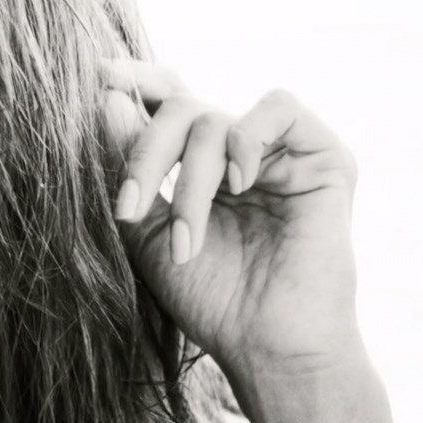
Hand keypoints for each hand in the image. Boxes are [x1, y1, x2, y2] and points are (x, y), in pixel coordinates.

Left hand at [100, 60, 363, 369]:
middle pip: (180, 107)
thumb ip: (129, 166)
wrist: (265, 346)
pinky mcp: (324, 157)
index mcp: (200, 164)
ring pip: (215, 118)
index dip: (135, 81)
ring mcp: (281, 153)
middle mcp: (239, 152)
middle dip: (145, 152)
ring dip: (190, 179)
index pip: (168, 101)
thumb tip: (109, 97)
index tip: (98, 76)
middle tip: (129, 206)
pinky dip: (247, 138)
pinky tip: (240, 184)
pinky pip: (280, 107)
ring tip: (186, 240)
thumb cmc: (212, 299)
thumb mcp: (147, 231)